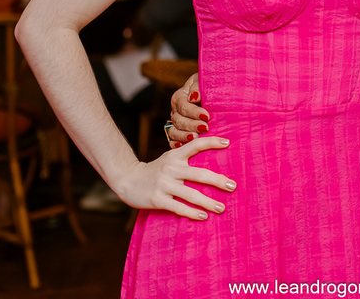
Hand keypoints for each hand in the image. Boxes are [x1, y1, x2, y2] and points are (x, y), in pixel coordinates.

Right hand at [111, 137, 234, 220]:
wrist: (127, 180)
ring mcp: (164, 184)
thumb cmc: (154, 170)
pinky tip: (203, 216)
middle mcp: (171, 168)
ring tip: (221, 208)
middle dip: (218, 181)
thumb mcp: (169, 158)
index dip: (212, 142)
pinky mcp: (157, 199)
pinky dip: (191, 212)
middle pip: (199, 174)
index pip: (196, 145)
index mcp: (175, 156)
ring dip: (208, 202)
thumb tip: (211, 157)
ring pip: (191, 194)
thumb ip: (186, 157)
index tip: (228, 143)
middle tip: (233, 186)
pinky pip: (178, 207)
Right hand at [169, 72, 205, 146]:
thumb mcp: (203, 81)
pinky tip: (182, 146)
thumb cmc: (208, 85)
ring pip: (174, 131)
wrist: (211, 93)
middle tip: (205, 128)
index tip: (206, 116)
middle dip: (192, 125)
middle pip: (179, 120)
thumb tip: (194, 97)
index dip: (194, 112)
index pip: (184, 106)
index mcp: (180, 97)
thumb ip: (198, 87)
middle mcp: (175, 111)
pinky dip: (176, 144)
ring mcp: (176, 123)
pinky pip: (173, 140)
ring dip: (184, 136)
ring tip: (195, 138)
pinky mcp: (178, 133)